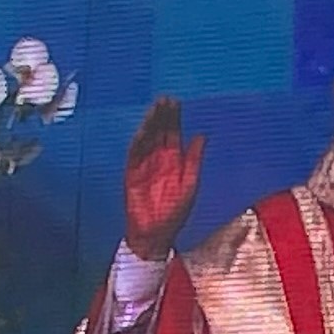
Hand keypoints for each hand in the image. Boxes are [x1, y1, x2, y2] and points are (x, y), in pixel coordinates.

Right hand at [123, 97, 207, 263]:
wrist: (156, 233)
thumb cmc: (175, 213)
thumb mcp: (190, 184)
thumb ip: (195, 159)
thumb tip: (202, 135)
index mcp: (174, 160)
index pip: (173, 132)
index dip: (174, 118)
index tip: (175, 102)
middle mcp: (159, 158)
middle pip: (159, 131)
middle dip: (161, 115)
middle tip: (164, 99)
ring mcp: (144, 165)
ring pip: (146, 139)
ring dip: (149, 124)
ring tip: (153, 110)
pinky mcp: (131, 174)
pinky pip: (134, 155)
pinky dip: (137, 143)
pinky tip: (142, 132)